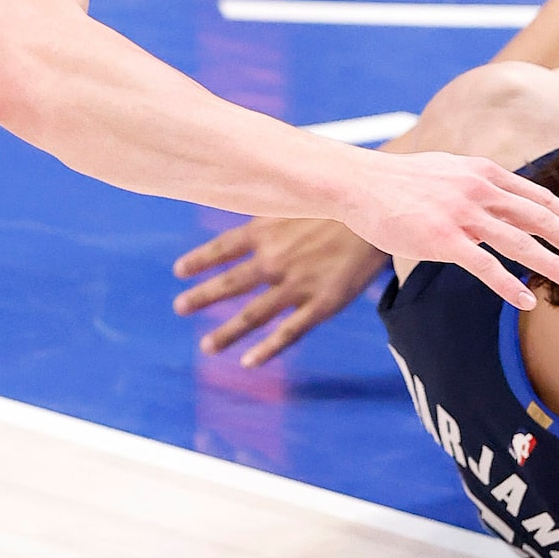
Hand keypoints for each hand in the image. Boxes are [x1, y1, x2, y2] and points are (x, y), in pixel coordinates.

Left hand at [175, 216, 389, 366]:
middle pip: (230, 283)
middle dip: (202, 297)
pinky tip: (249, 362)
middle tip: (179, 308)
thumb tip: (261, 210)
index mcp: (267, 229)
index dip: (200, 259)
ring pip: (253, 314)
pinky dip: (267, 349)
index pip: (223, 247)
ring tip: (206, 346)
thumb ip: (278, 209)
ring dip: (227, 332)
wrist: (379, 210)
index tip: (179, 271)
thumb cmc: (342, 198)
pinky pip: (288, 332)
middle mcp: (275, 259)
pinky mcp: (323, 303)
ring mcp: (297, 283)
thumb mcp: (299, 195)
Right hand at [337, 148, 558, 313]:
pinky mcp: (443, 239)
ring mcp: (463, 215)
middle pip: (540, 219)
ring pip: (522, 244)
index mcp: (485, 172)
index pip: (539, 197)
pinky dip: (510, 285)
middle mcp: (480, 190)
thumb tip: (502, 195)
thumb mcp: (450, 169)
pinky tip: (528, 300)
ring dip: (555, 266)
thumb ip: (479, 182)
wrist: (360, 184)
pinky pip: (485, 266)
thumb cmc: (402, 181)